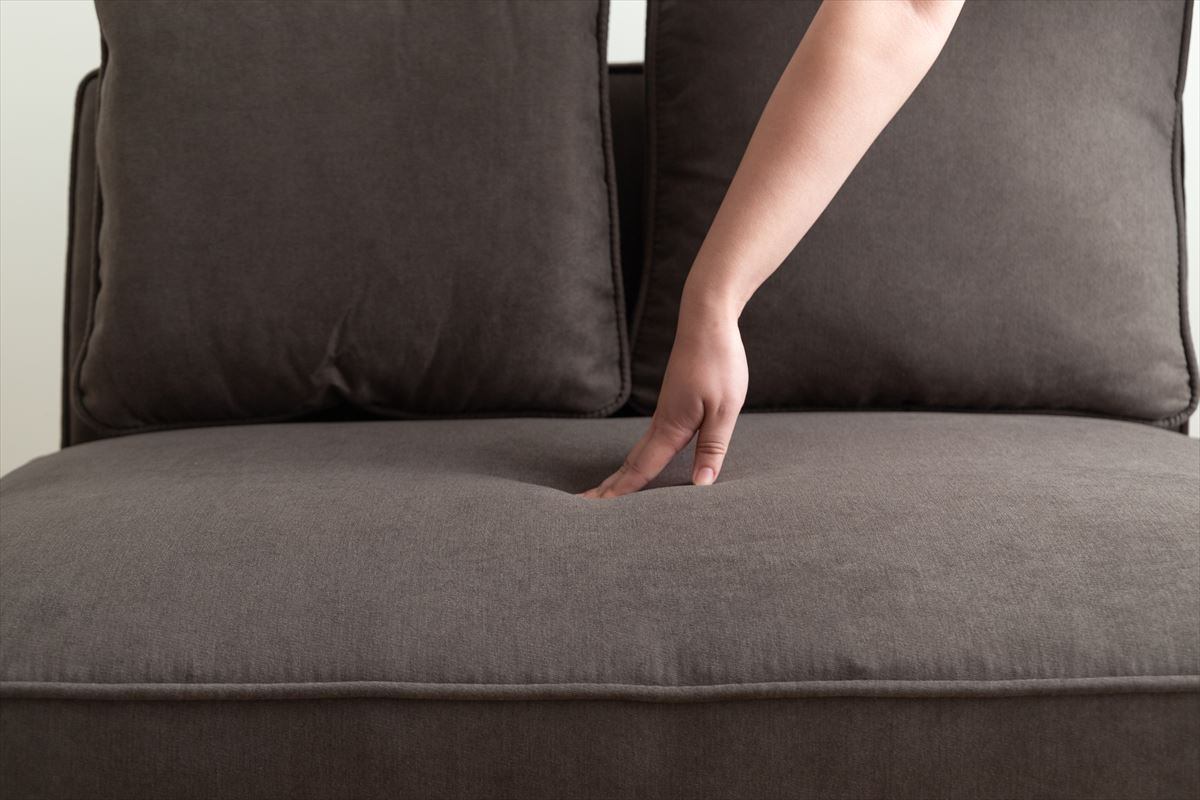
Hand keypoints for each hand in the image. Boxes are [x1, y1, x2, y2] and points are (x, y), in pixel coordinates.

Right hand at [583, 292, 747, 497]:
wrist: (707, 320)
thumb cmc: (719, 363)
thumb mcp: (725, 409)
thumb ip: (712, 448)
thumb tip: (702, 485)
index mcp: (671, 427)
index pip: (642, 469)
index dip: (622, 493)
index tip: (596, 509)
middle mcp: (661, 422)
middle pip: (631, 463)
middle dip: (610, 487)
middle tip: (583, 505)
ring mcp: (664, 412)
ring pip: (638, 452)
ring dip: (621, 474)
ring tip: (606, 492)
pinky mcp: (671, 404)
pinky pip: (650, 440)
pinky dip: (637, 458)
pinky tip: (640, 463)